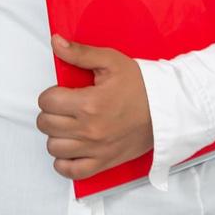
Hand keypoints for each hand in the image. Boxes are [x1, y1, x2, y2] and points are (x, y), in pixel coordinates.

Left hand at [35, 35, 152, 180]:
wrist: (168, 108)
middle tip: (65, 106)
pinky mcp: (104, 162)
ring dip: (56, 135)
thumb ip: (79, 53)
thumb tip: (56, 42)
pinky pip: (71, 171)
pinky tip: (71, 148)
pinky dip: (64, 162)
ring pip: (54, 148)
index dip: (50, 94)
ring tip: (69, 125)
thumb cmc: (141, 85)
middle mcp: (90, 130)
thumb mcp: (110, 61)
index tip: (61, 92)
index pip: (47, 102)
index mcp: (89, 103)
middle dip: (51, 112)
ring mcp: (96, 149)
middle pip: (46, 124)